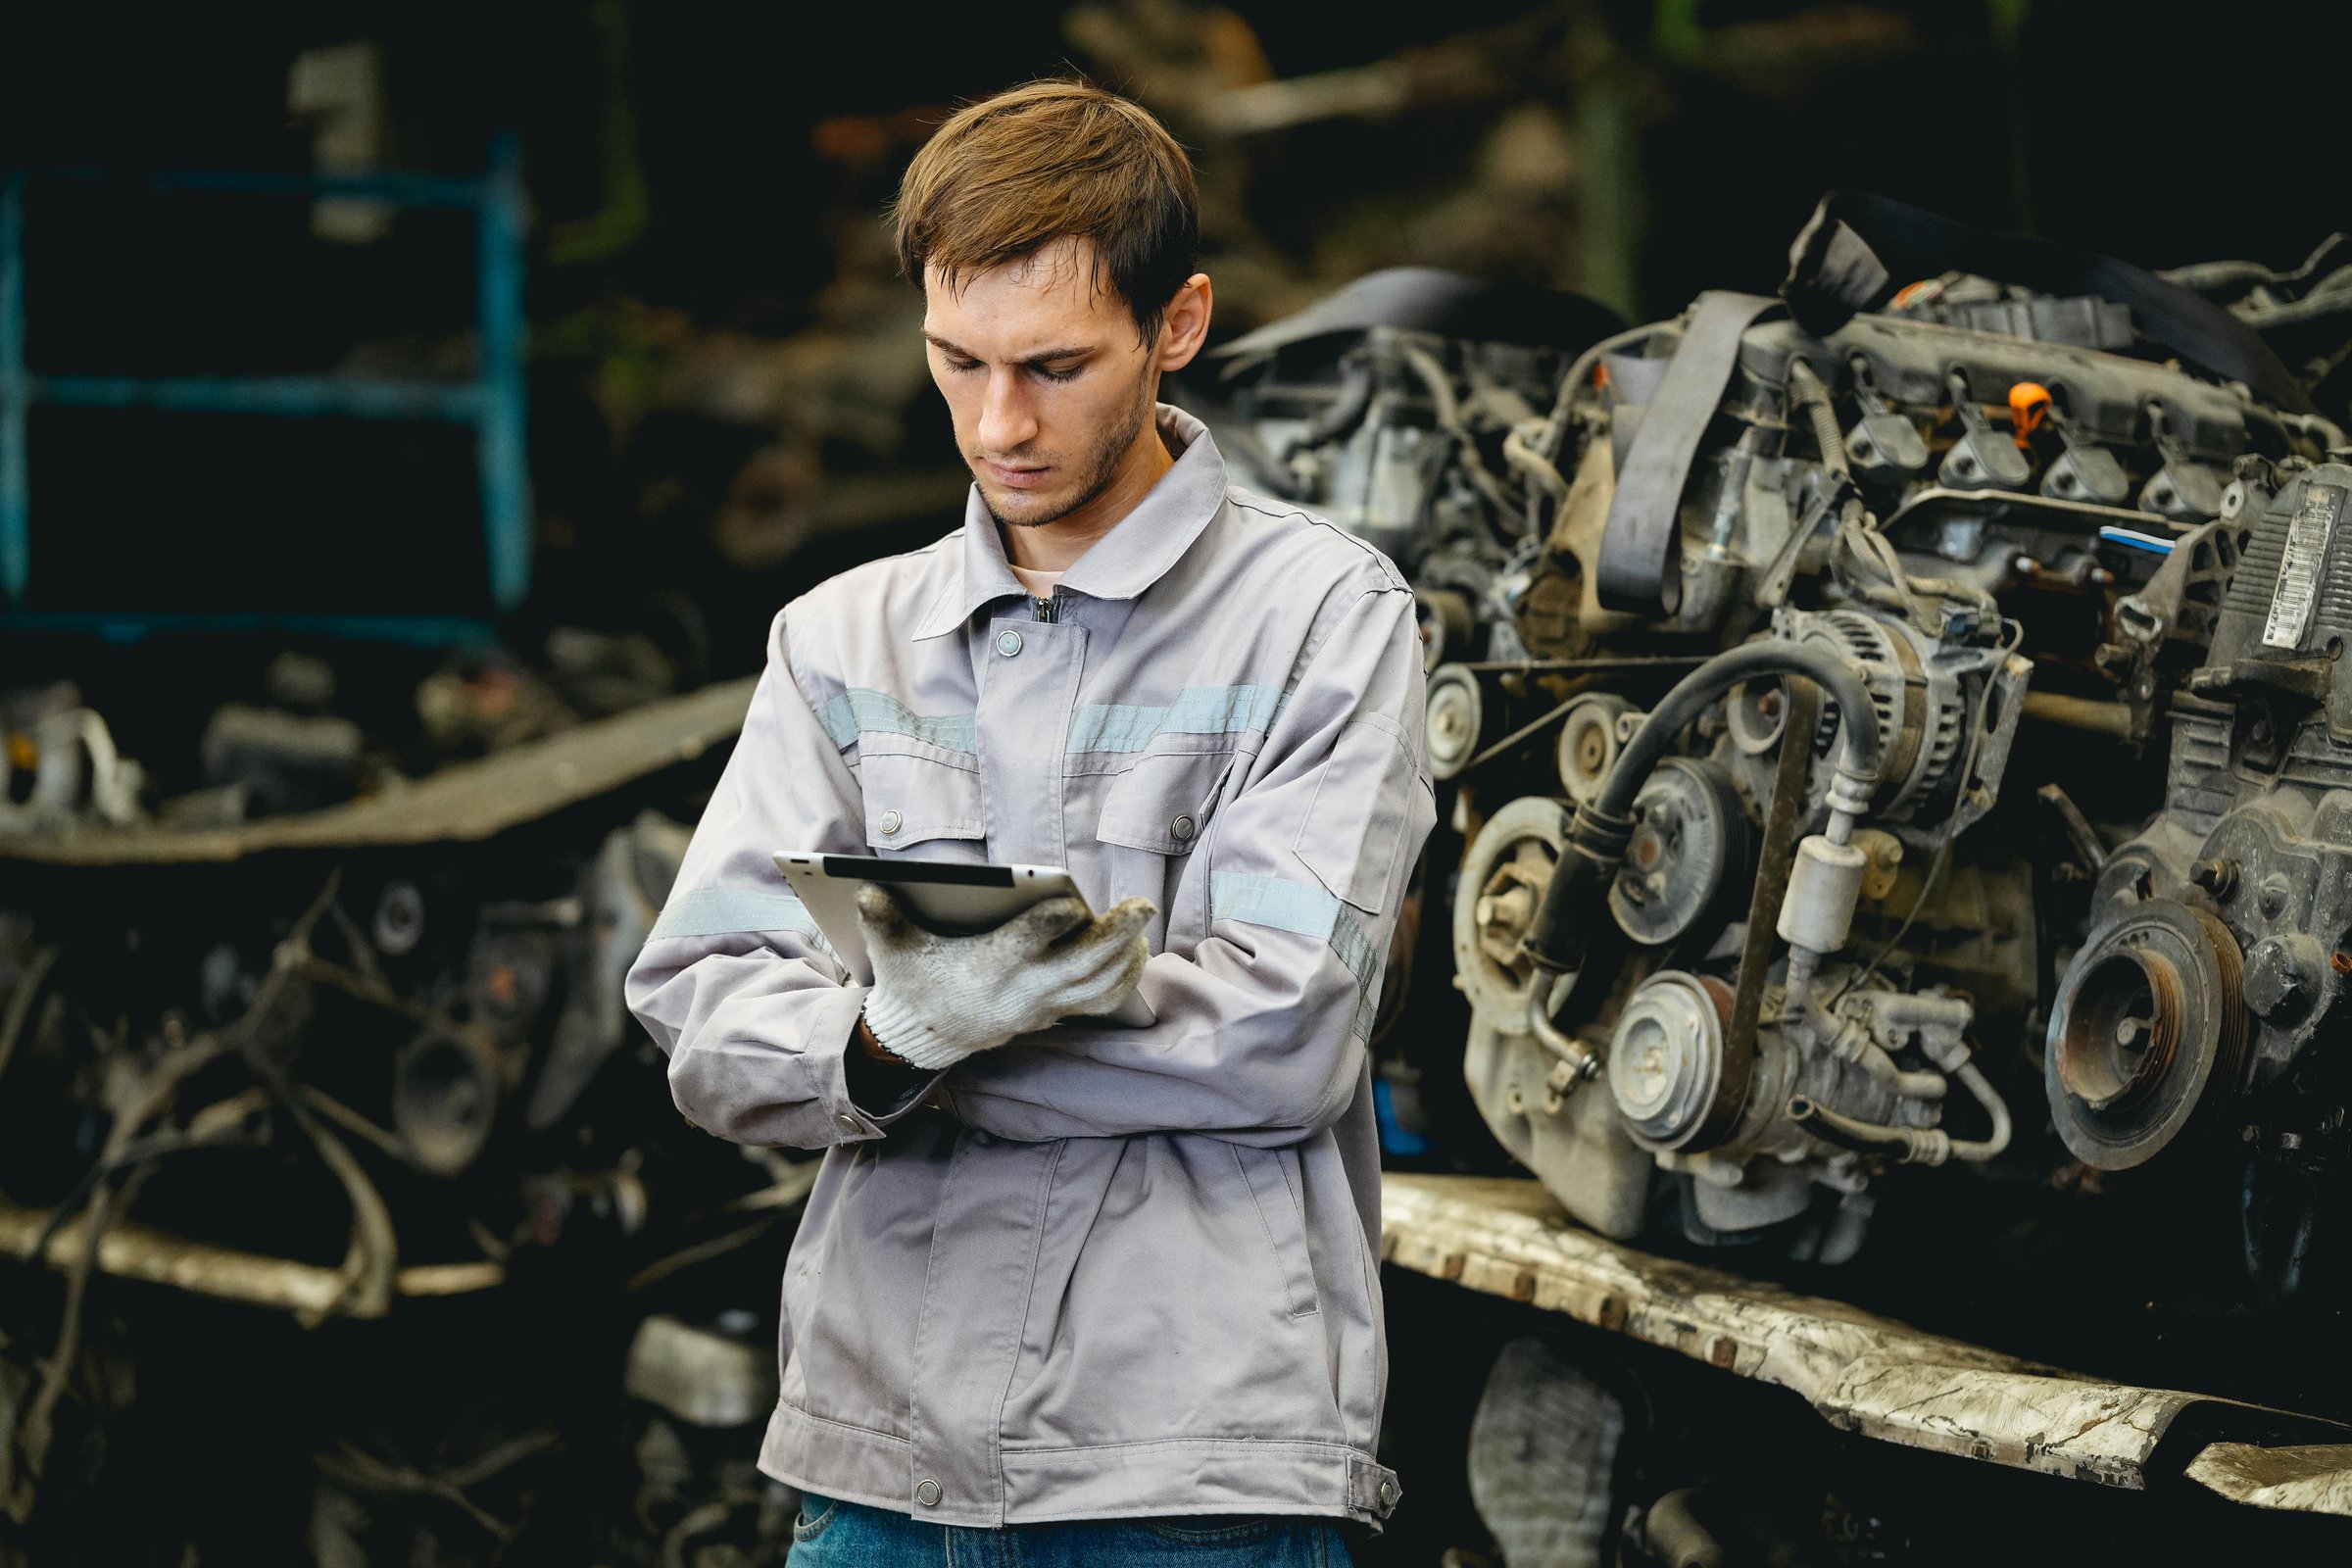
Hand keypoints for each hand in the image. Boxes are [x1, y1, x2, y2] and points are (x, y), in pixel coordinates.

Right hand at [855, 885, 1154, 1069]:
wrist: (923, 1037)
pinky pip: (1101, 1002)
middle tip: (1142, 905)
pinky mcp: (1052, 1015)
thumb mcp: (892, 951)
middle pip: (1082, 965)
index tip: (1072, 901)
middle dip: (1117, 936)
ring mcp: (1043, 1008)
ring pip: (1100, 987)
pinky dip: (1123, 979)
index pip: (1029, 943)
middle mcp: (1023, 991)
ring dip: (1128, 957)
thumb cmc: (913, 981)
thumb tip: (862, 889)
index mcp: (988, 969)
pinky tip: (1134, 952)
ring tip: (1140, 926)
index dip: (1054, 920)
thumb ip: (881, 918)